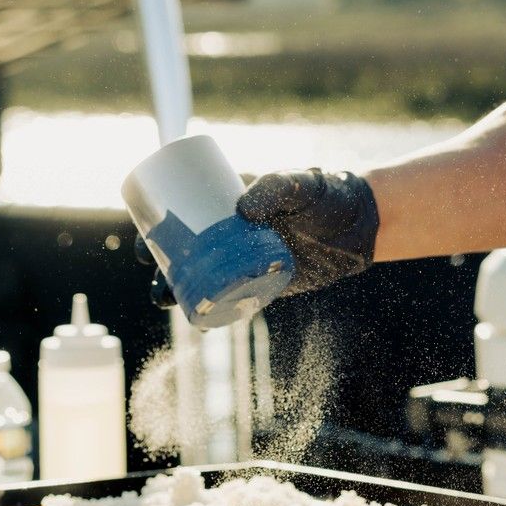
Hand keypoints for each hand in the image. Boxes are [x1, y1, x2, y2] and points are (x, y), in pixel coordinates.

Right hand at [134, 168, 378, 307]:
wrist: (360, 225)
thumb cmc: (325, 195)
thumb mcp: (298, 183)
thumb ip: (274, 187)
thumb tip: (242, 210)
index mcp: (228, 205)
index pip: (183, 216)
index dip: (156, 230)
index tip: (145, 243)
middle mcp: (230, 235)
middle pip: (184, 251)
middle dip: (161, 266)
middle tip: (154, 273)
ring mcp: (246, 261)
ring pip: (203, 278)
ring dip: (180, 291)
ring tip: (168, 300)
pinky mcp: (265, 284)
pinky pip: (232, 300)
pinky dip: (214, 311)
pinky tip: (201, 323)